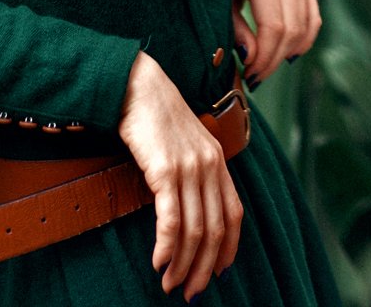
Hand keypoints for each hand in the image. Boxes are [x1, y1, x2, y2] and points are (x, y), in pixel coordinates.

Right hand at [117, 52, 242, 298]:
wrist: (136, 84)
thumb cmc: (154, 115)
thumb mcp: (183, 144)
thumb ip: (193, 172)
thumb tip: (187, 209)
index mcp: (218, 161)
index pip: (233, 216)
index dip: (227, 250)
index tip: (216, 274)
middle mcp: (211, 166)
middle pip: (215, 230)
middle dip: (203, 268)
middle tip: (189, 292)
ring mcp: (190, 167)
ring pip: (195, 231)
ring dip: (183, 265)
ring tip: (170, 284)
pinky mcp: (166, 169)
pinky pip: (171, 219)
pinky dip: (167, 247)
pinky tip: (158, 261)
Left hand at [217, 0, 321, 83]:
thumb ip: (235, 28)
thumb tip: (252, 59)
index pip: (274, 27)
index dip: (264, 58)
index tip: (248, 76)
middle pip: (292, 31)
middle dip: (273, 61)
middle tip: (253, 78)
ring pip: (305, 28)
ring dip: (287, 54)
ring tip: (263, 68)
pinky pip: (313, 19)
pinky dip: (302, 41)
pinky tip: (283, 54)